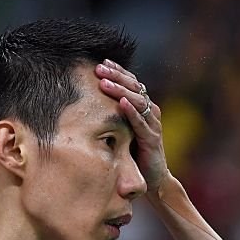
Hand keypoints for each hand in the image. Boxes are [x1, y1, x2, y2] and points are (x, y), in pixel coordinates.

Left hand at [95, 60, 169, 194]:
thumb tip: (86, 102)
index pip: (131, 83)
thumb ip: (112, 116)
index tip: (101, 62)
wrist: (153, 178)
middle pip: (134, 87)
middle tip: (99, 67)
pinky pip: (142, 123)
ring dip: (121, 90)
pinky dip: (132, 112)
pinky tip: (122, 103)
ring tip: (105, 82)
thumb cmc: (135, 153)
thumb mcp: (122, 130)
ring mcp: (153, 125)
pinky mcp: (153, 139)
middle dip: (116, 76)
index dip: (118, 71)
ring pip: (138, 101)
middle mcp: (150, 112)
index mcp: (143, 108)